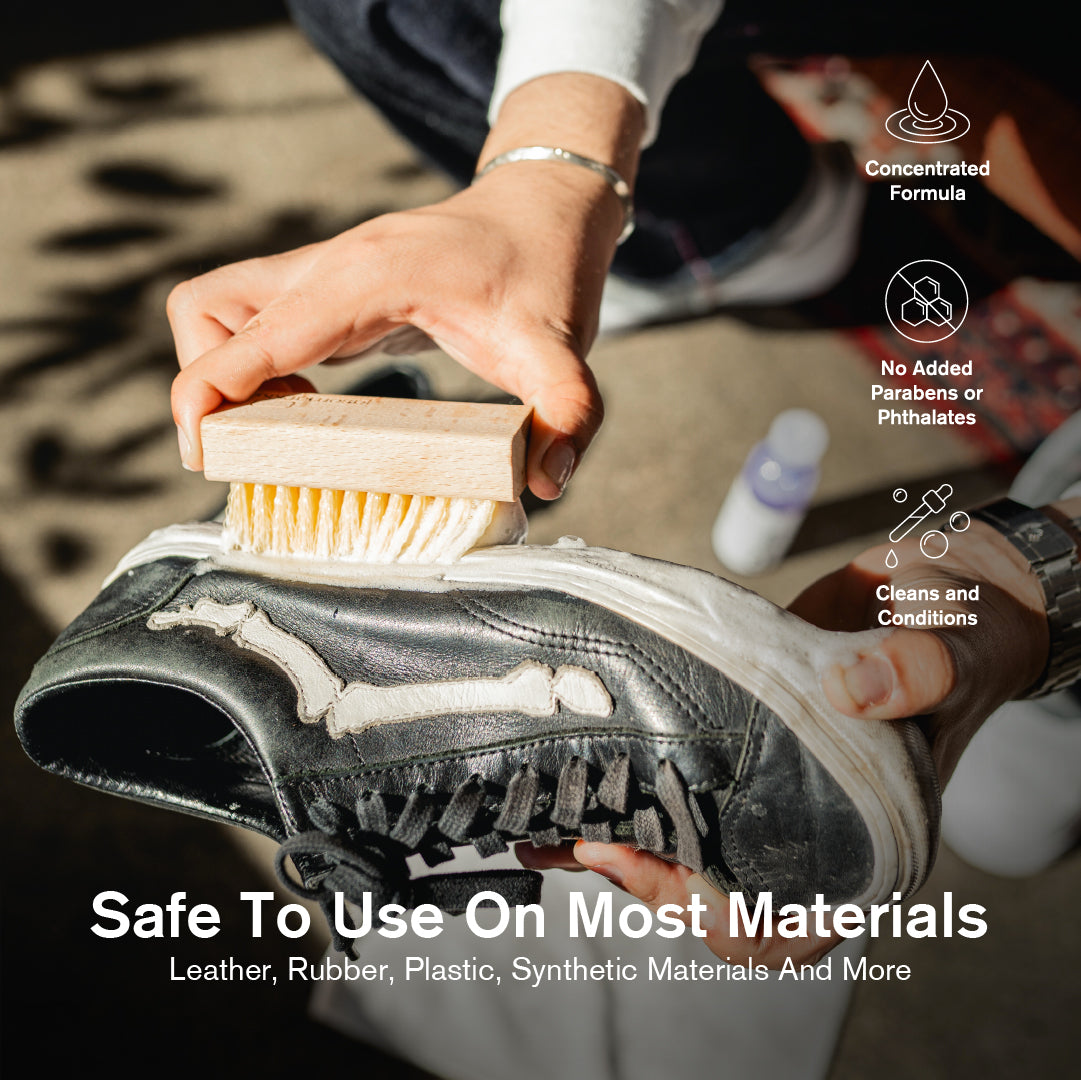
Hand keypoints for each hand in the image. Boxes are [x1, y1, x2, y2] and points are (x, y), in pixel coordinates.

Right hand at [167, 73, 642, 499]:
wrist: (542, 207)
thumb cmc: (544, 267)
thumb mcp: (563, 348)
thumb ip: (566, 412)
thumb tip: (546, 482)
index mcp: (366, 277)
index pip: (248, 333)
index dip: (206, 395)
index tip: (207, 455)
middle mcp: (328, 268)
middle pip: (205, 311)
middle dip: (206, 386)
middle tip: (256, 447)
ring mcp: (323, 273)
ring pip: (218, 311)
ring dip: (227, 375)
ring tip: (289, 428)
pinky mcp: (329, 291)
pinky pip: (256, 325)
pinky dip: (256, 371)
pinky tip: (308, 408)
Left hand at [521, 514, 1050, 966]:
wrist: (942, 591)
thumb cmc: (964, 635)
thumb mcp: (950, 651)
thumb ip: (911, 673)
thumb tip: (852, 689)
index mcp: (865, 842)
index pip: (776, 919)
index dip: (699, 908)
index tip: (628, 862)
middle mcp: (809, 824)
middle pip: (708, 883)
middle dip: (629, 870)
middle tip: (558, 833)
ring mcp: (770, 782)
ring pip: (682, 832)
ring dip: (610, 827)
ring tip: (537, 810)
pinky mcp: (740, 737)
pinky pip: (678, 771)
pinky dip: (628, 771)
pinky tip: (576, 754)